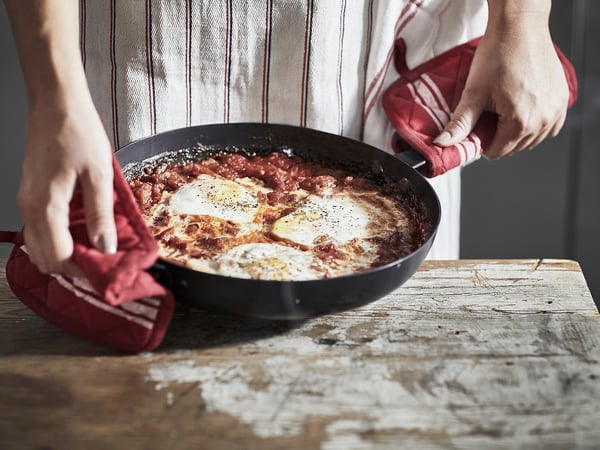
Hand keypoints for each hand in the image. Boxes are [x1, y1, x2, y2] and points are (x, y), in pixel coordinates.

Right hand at [18, 97, 116, 274]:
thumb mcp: (99, 175)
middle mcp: (30, 209)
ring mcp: (27, 202)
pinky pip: (41, 230)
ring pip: (40, 246)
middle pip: (45, 258)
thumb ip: (101, 215)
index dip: (83, 269)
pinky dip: (59, 238)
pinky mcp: (31, 195)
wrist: (55, 104)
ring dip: (66, 253)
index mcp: (46, 207)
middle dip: (73, 265)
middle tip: (102, 260)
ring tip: (95, 246)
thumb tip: (106, 247)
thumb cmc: (77, 132)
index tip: (107, 268)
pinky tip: (83, 229)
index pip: (58, 257)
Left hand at [434, 3, 569, 158]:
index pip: (497, 152)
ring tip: (504, 110)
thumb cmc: (499, 54)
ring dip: (517, 132)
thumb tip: (443, 144)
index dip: (482, 142)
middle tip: (489, 115)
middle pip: (515, 148)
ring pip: (533, 139)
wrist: (519, 28)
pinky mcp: (562, 99)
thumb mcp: (474, 92)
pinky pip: (550, 127)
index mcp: (521, 121)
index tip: (477, 128)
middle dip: (499, 136)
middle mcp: (543, 119)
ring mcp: (556, 110)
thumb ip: (460, 123)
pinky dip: (536, 124)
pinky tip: (522, 110)